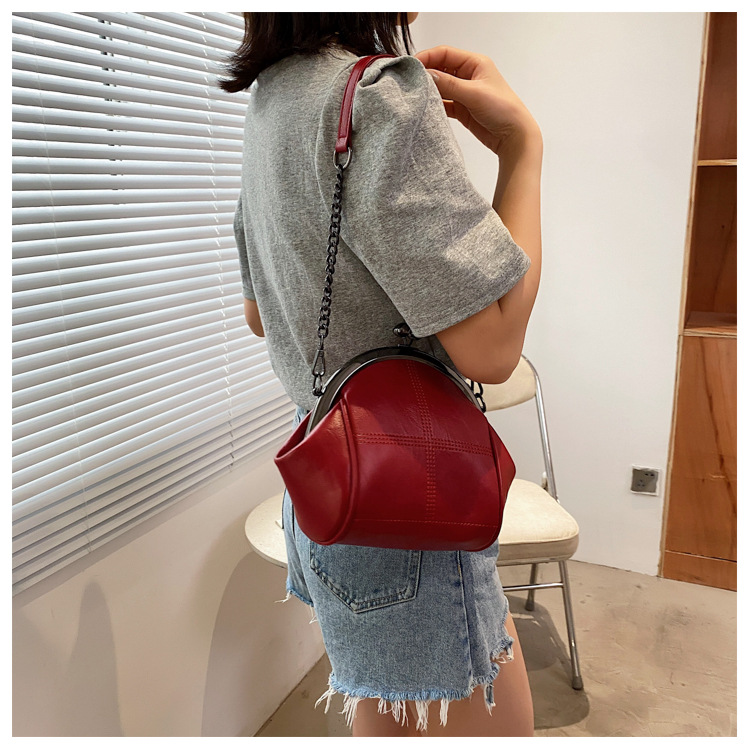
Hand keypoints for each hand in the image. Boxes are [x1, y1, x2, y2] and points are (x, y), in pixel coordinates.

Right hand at [414, 45, 540, 156]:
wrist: (513, 136)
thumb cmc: (502, 109)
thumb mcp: (474, 93)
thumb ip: (449, 84)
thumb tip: (426, 75)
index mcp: (475, 63)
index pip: (445, 53)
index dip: (427, 57)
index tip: (411, 66)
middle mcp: (468, 75)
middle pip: (440, 69)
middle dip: (426, 74)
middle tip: (409, 83)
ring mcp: (464, 92)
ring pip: (440, 87)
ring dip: (429, 91)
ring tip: (415, 96)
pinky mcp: (461, 108)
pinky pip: (443, 103)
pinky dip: (434, 105)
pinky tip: (425, 108)